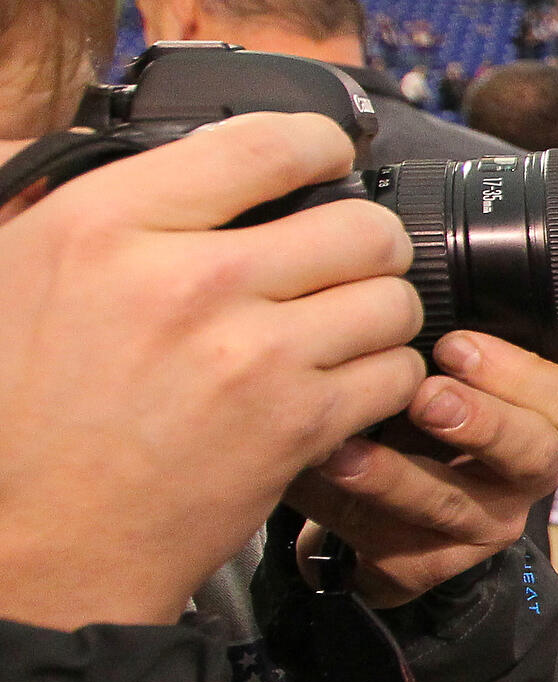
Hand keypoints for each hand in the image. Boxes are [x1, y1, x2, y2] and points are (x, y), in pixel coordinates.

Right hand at [0, 113, 424, 630]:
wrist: (41, 539)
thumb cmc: (22, 409)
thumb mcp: (21, 270)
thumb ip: (93, 199)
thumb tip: (162, 143)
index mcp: (106, 224)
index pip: (263, 142)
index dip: (320, 144)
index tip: (330, 158)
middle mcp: (186, 279)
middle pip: (359, 223)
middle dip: (366, 243)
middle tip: (345, 264)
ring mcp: (250, 353)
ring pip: (391, 297)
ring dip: (380, 314)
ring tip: (341, 330)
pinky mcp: (295, 423)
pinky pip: (395, 372)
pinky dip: (383, 380)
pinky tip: (341, 387)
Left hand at [284, 330, 557, 607]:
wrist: (358, 501)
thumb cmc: (398, 420)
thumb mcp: (426, 373)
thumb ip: (428, 345)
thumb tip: (388, 296)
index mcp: (532, 418)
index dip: (516, 372)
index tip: (453, 345)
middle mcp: (519, 475)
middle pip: (534, 454)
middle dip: (483, 423)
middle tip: (426, 397)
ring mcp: (476, 526)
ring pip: (454, 505)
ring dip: (398, 475)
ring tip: (343, 449)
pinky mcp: (424, 566)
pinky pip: (392, 544)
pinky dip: (342, 509)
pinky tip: (310, 478)